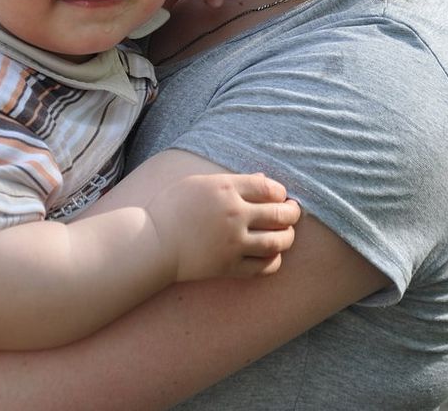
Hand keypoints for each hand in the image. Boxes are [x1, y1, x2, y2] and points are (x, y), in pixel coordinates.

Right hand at [146, 172, 299, 281]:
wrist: (153, 242)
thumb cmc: (172, 207)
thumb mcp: (198, 183)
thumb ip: (232, 181)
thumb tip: (263, 180)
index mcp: (226, 188)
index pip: (269, 188)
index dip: (280, 192)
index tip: (280, 196)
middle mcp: (234, 214)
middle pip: (279, 214)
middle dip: (292, 214)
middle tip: (294, 214)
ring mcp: (234, 242)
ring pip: (276, 242)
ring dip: (288, 237)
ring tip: (287, 234)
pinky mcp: (229, 266)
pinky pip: (263, 266)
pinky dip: (274, 261)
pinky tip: (272, 255)